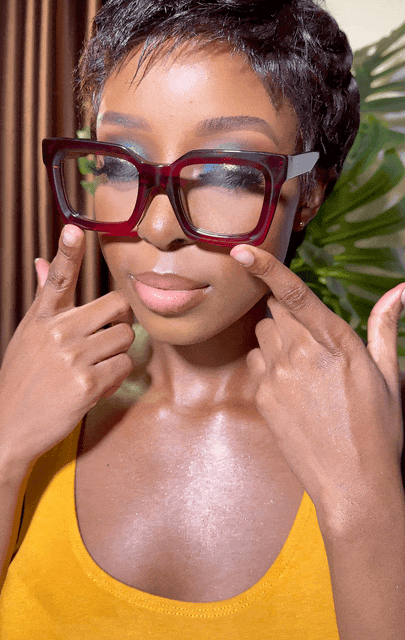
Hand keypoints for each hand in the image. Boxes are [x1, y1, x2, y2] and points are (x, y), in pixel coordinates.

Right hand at [0, 225, 134, 470]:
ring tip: (94, 367)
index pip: (58, 278)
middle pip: (117, 306)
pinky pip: (124, 366)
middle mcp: (56, 332)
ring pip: (125, 338)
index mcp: (42, 318)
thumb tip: (43, 262)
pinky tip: (96, 385)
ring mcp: (72, 357)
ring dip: (118, 353)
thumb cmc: (23, 378)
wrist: (9, 427)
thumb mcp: (28, 335)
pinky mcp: (87, 384)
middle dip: (119, 322)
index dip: (67, 253)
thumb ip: (45, 299)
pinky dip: (117, 377)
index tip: (74, 230)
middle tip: (105, 338)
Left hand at [231, 245, 404, 520]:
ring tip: (305, 368)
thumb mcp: (390, 375)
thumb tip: (401, 289)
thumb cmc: (379, 430)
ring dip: (277, 338)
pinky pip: (256, 362)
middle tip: (310, 339)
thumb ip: (385, 326)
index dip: (266, 268)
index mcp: (337, 344)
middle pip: (275, 310)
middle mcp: (302, 355)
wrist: (353, 486)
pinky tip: (293, 388)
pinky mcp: (262, 397)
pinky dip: (270, 364)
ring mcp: (278, 377)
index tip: (241, 250)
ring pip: (263, 334)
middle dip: (287, 313)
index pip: (295, 295)